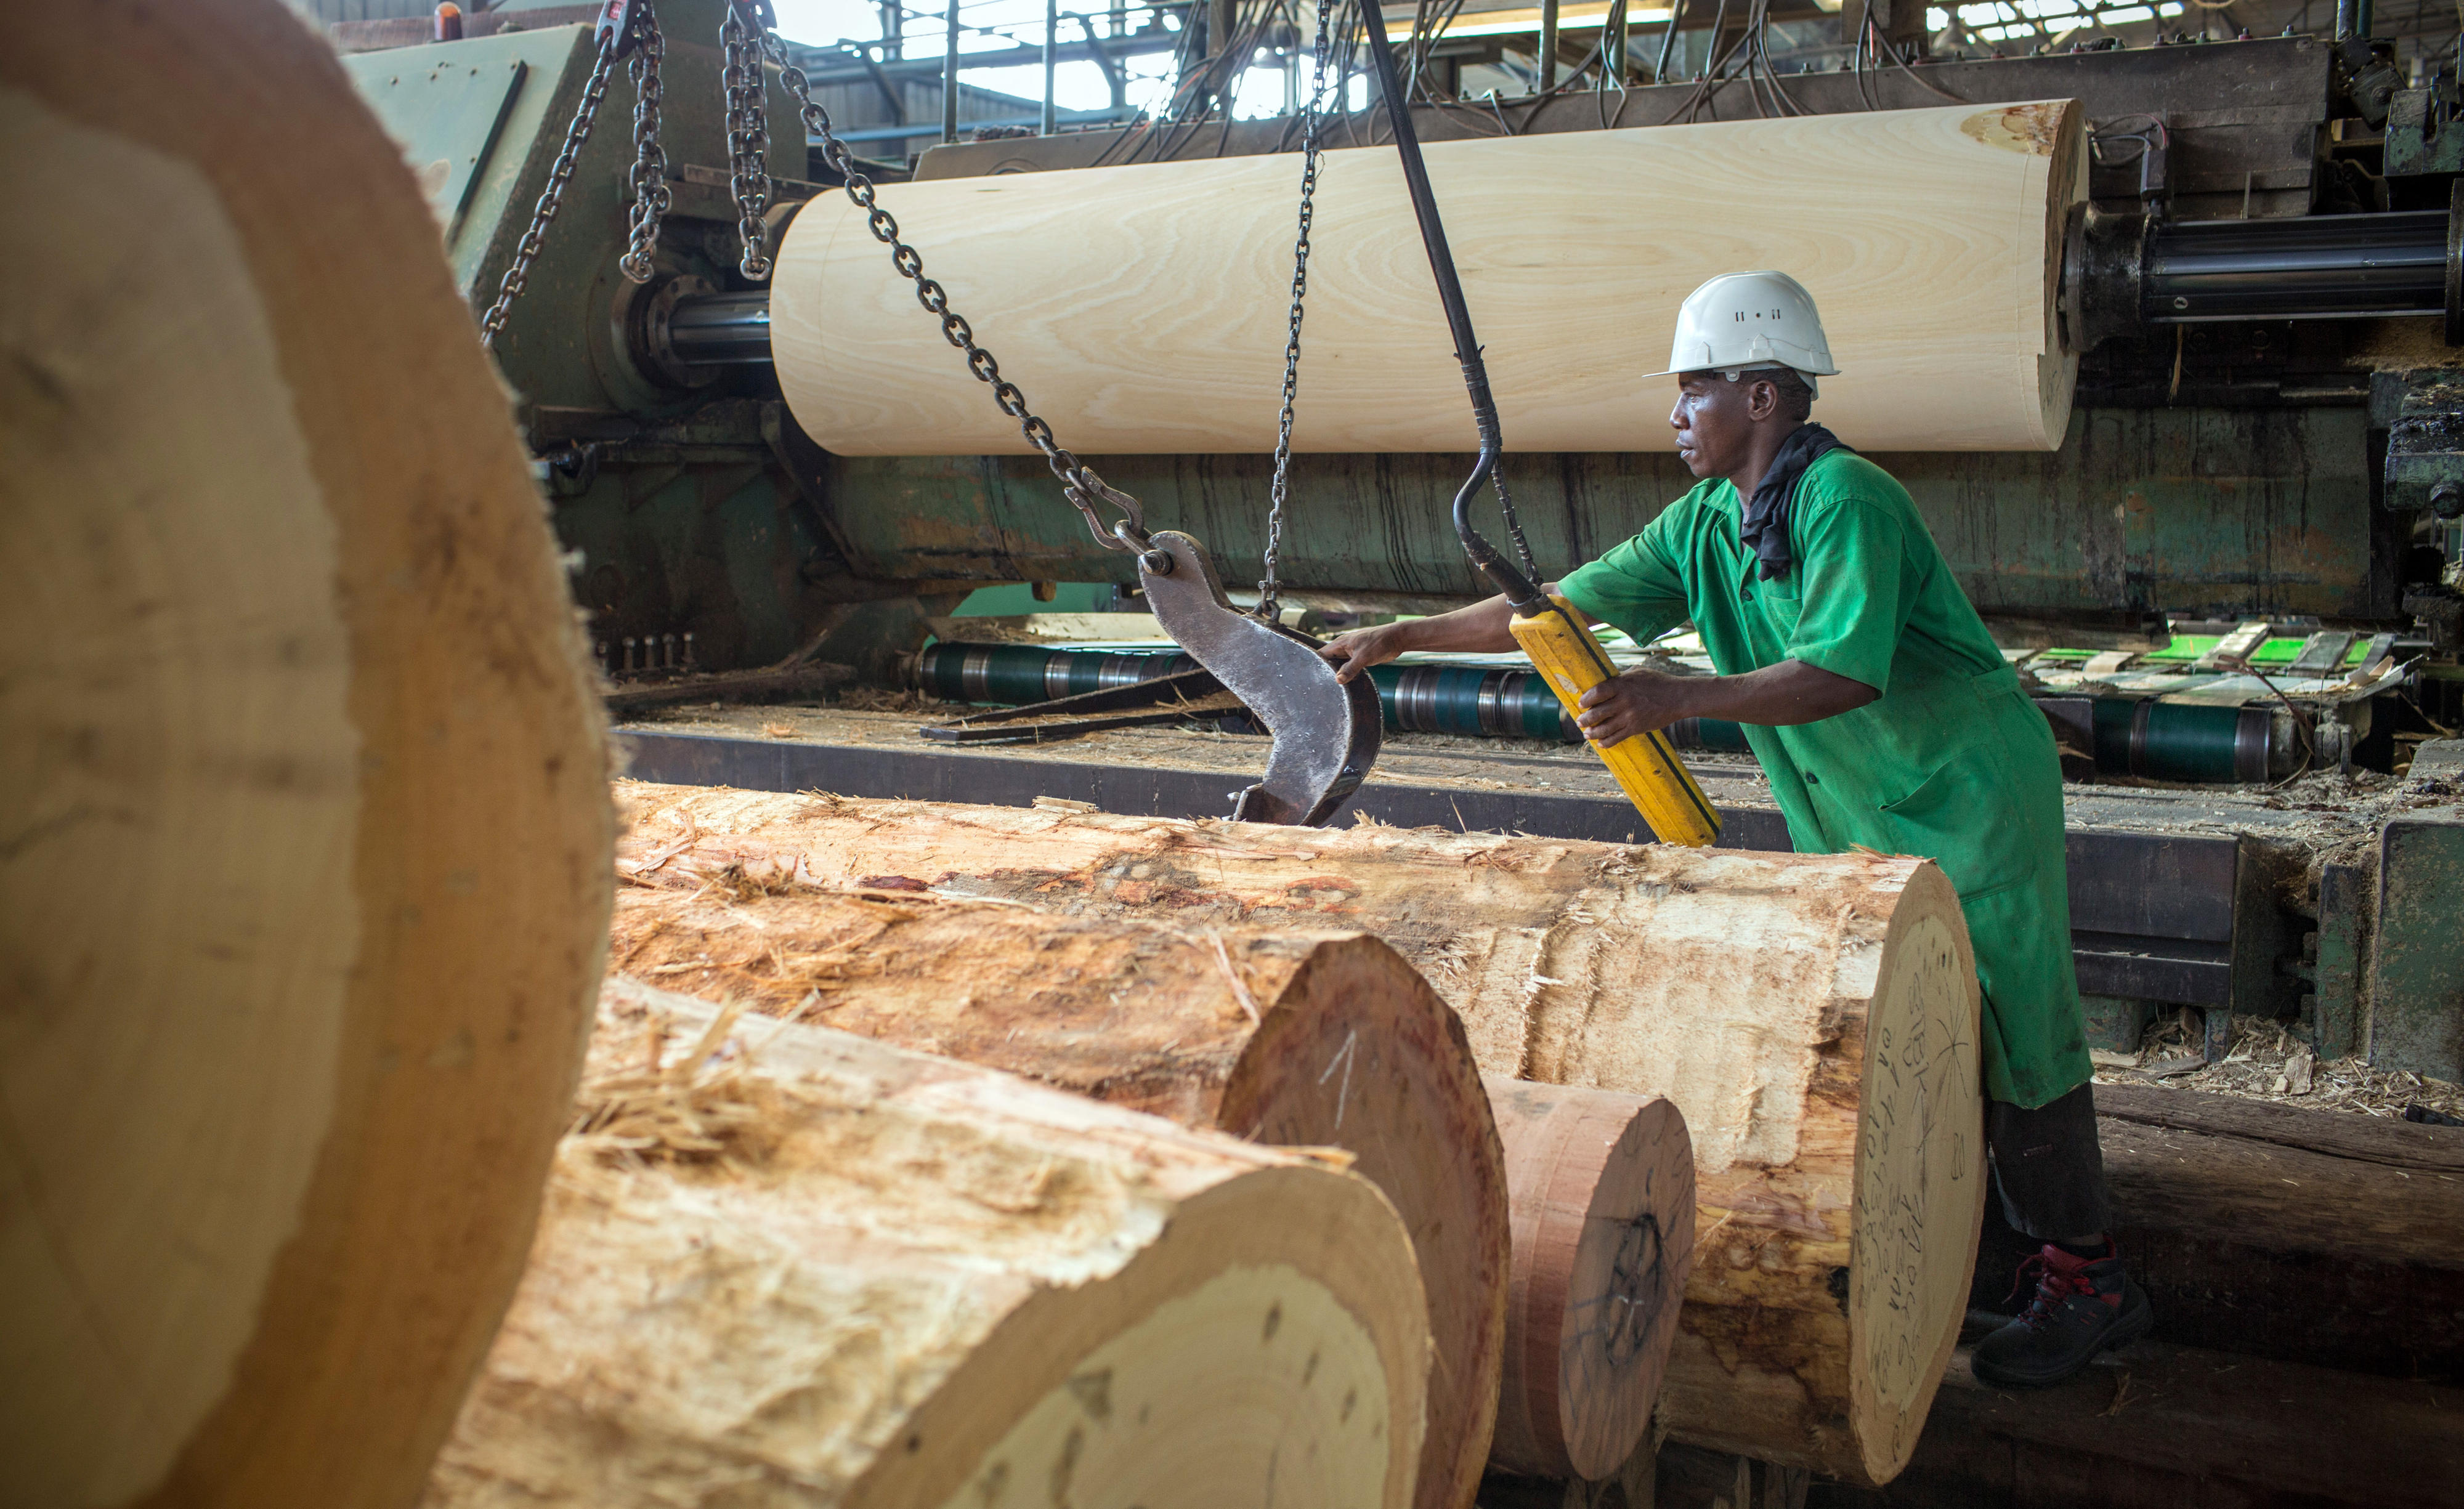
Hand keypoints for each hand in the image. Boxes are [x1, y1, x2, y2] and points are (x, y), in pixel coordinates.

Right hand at [1316, 623, 1412, 683]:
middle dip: (1326, 670)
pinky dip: (1347, 672)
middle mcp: (1344, 647)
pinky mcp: (1360, 657)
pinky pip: (1349, 665)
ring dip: (1338, 672)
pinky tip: (1348, 681)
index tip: (1312, 675)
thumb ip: (1350, 669)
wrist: (1397, 639)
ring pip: (1339, 663)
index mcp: (1341, 643)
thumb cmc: (1379, 643)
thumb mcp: (1363, 657)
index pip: (1322, 654)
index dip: (1316, 663)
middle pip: (1329, 660)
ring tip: (1333, 685)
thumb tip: (1338, 680)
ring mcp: (1352, 652)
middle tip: (1322, 684)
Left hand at [1574, 665, 1695, 748]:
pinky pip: (1617, 738)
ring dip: (1592, 733)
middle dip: (1585, 719)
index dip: (1586, 699)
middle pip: (1597, 713)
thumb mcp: (1637, 673)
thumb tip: (1605, 681)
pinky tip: (1601, 743)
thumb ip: (1620, 678)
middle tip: (1580, 721)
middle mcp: (1624, 701)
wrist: (1678, 697)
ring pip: (1604, 729)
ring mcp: (1630, 716)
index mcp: (1622, 685)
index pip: (1597, 692)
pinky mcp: (1636, 728)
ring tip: (1586, 734)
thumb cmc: (1658, 682)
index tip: (1581, 704)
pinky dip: (1607, 742)